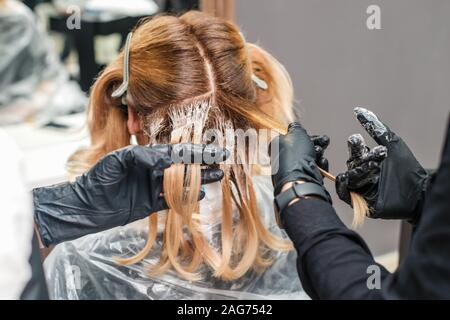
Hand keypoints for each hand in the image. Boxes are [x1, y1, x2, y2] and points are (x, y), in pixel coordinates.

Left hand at [33, 143, 228, 245]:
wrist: (85, 206)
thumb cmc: (98, 179)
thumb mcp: (117, 161)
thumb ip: (142, 156)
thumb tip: (166, 158)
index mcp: (146, 156)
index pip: (176, 152)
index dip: (196, 151)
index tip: (213, 150)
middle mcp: (152, 170)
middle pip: (183, 165)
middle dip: (203, 162)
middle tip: (222, 160)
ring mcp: (153, 187)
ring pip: (181, 182)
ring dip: (199, 179)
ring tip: (218, 175)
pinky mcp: (151, 204)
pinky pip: (172, 200)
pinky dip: (186, 197)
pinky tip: (200, 193)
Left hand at [270, 122, 330, 201]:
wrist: (299, 178)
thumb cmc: (295, 156)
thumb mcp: (297, 133)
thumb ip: (296, 127)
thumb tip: (294, 126)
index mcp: (276, 145)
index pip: (292, 137)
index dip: (305, 135)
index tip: (313, 135)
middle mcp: (282, 157)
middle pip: (303, 147)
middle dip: (315, 144)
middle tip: (322, 143)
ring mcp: (291, 169)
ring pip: (309, 158)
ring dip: (318, 155)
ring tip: (319, 155)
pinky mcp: (301, 178)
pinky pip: (313, 169)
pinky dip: (319, 166)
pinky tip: (321, 163)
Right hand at [336, 107, 429, 221]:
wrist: (420, 191)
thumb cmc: (408, 168)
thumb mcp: (391, 143)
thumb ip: (375, 127)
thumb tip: (359, 110)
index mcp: (367, 160)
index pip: (355, 151)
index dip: (355, 145)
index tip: (357, 138)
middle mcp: (362, 174)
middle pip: (352, 163)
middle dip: (357, 155)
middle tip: (358, 145)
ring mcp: (361, 188)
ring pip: (350, 177)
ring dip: (359, 169)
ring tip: (374, 165)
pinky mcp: (361, 202)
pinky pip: (345, 193)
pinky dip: (344, 185)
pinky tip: (348, 177)